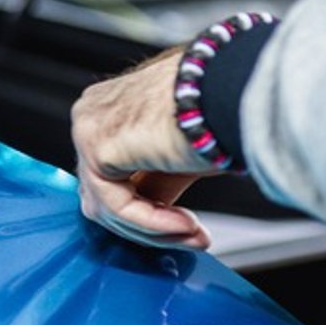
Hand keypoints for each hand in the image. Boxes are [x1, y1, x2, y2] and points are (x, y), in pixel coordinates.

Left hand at [69, 47, 217, 249]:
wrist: (237, 86)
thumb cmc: (222, 104)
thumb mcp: (178, 154)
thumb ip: (155, 181)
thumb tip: (151, 212)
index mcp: (106, 108)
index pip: (108, 176)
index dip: (146, 211)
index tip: (186, 228)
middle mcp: (91, 114)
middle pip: (102, 194)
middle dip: (148, 225)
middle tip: (191, 237)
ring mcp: (88, 128)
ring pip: (107, 206)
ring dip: (153, 230)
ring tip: (193, 233)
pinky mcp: (96, 145)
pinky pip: (117, 205)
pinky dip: (150, 224)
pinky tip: (184, 226)